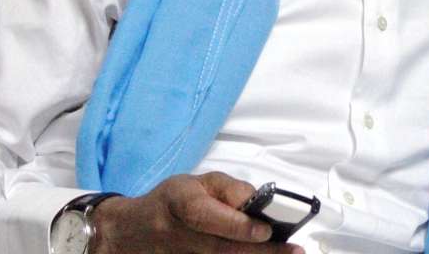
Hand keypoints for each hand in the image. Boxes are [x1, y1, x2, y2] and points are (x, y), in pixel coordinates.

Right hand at [90, 171, 303, 253]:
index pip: (208, 216)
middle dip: (260, 252)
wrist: (134, 232)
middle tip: (294, 251)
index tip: (266, 230)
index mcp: (181, 204)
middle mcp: (179, 236)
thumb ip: (230, 189)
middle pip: (221, 248)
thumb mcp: (198, 182)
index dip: (238, 226)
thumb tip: (258, 202)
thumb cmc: (173, 201)